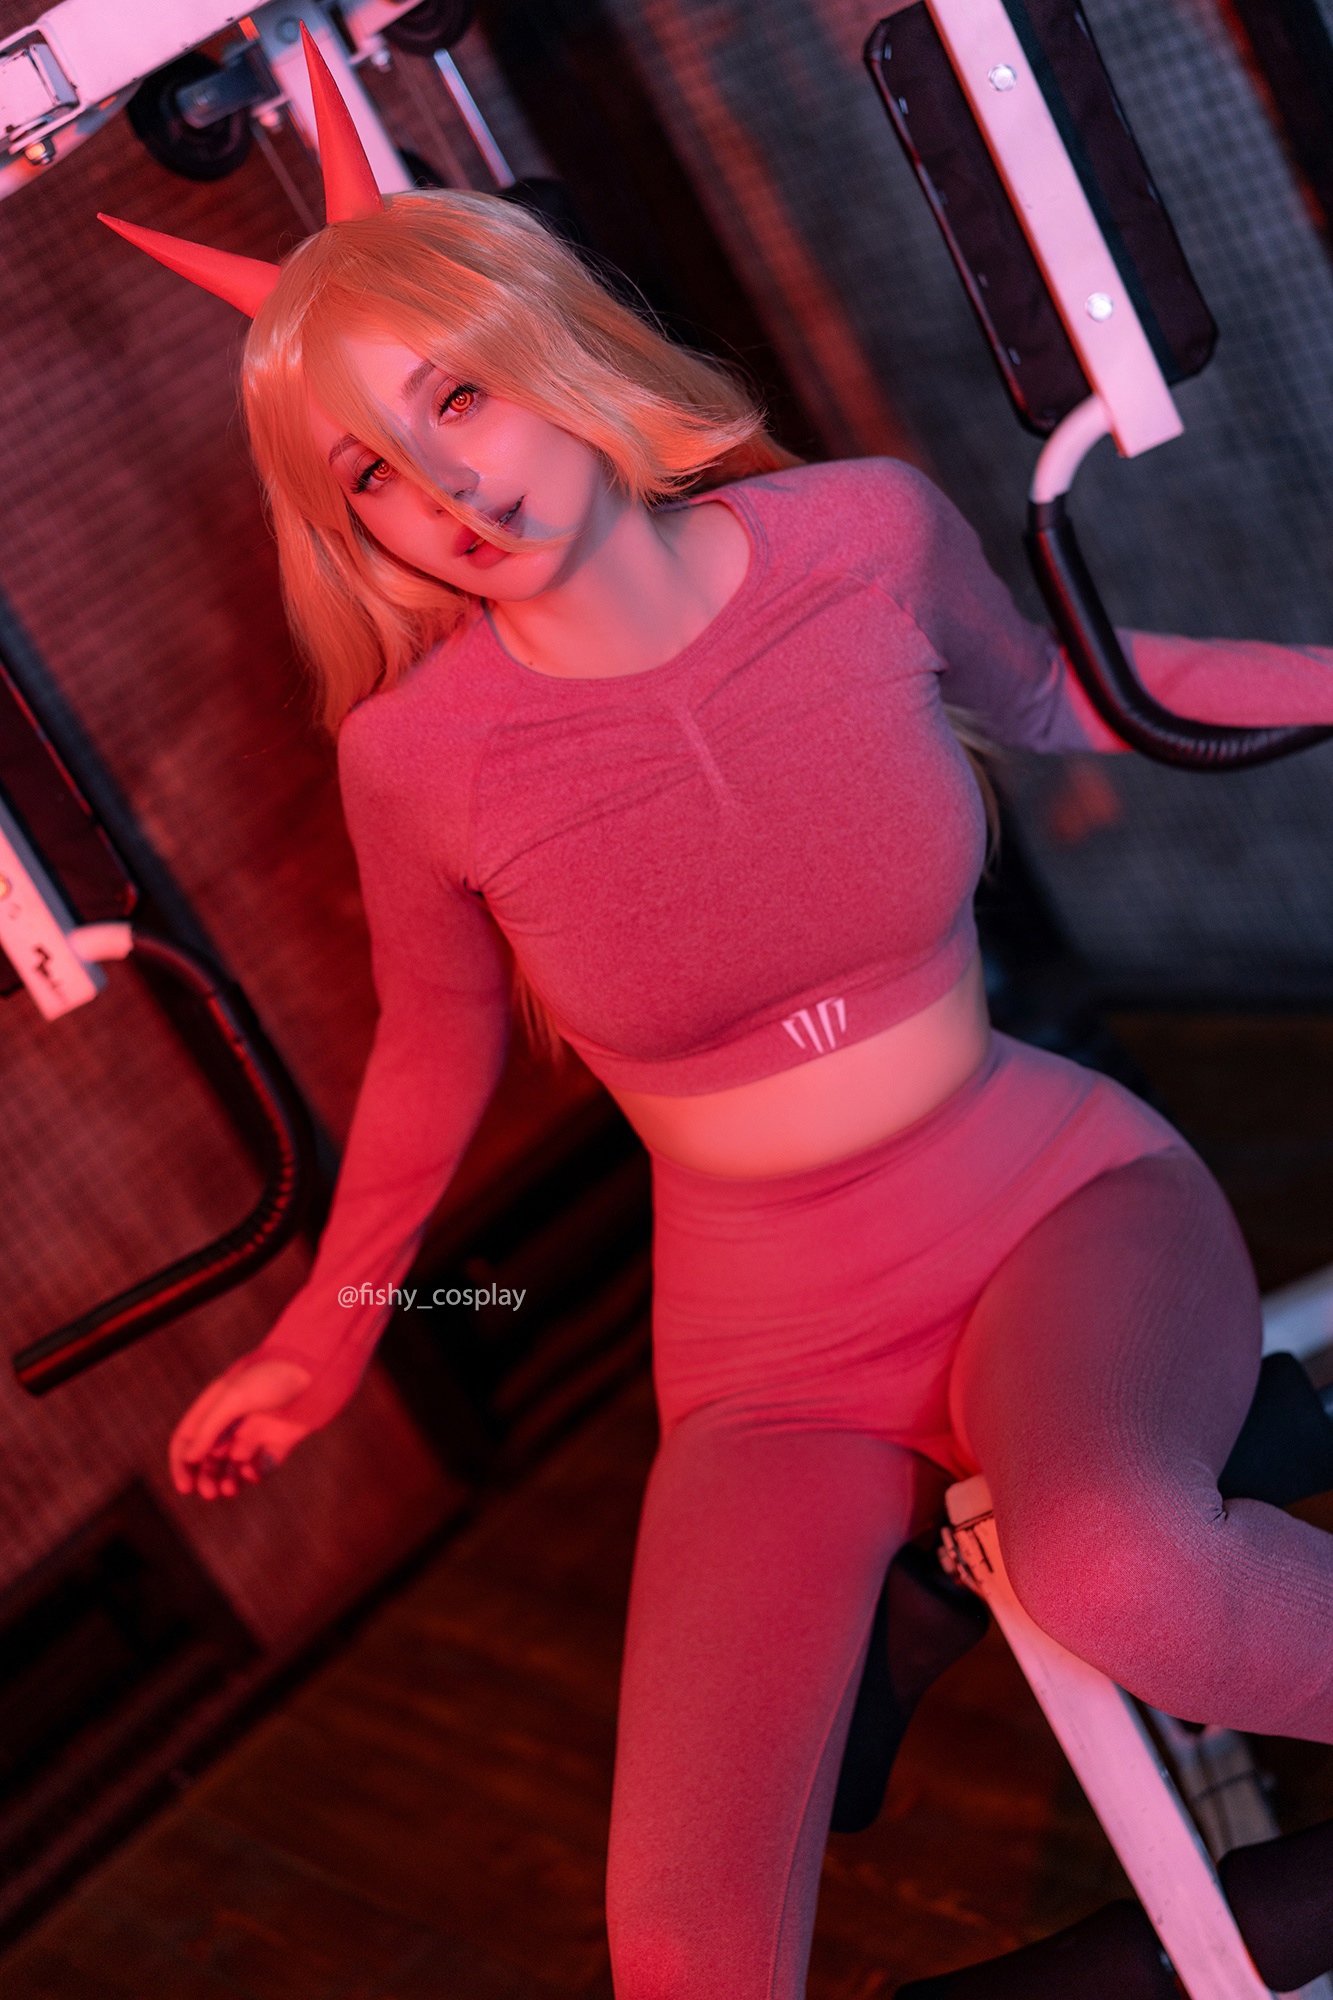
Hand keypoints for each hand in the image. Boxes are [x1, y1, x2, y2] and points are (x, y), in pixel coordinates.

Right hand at [170, 1357, 314, 1499]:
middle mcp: (235, 1418)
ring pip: (235, 1463)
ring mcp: (259, 1428)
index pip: (188, 1437)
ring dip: (227, 1479)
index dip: (182, 1463)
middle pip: (210, 1455)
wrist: (319, 1366)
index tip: (185, 1488)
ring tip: (229, 1490)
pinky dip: (254, 1474)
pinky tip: (253, 1475)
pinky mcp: (282, 1438)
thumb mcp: (233, 1398)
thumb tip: (189, 1458)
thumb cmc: (273, 1375)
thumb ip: (209, 1428)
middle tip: (209, 1493)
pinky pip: (263, 1464)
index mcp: (216, 1404)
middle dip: (206, 1476)